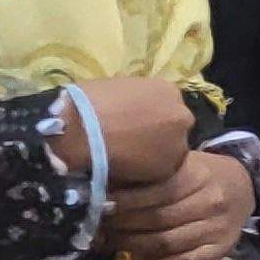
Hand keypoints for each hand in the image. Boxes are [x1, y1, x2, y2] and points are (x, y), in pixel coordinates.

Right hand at [66, 77, 194, 185]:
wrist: (78, 129)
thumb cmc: (89, 102)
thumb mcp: (116, 88)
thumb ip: (132, 99)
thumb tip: (128, 109)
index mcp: (167, 90)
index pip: (166, 105)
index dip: (149, 116)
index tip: (135, 123)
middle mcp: (181, 115)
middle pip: (173, 127)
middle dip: (156, 134)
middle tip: (132, 140)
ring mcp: (179, 143)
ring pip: (168, 150)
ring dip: (152, 153)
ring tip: (126, 156)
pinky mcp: (169, 167)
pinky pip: (158, 170)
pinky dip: (145, 171)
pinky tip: (125, 167)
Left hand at [100, 150, 253, 259]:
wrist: (245, 187)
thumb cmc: (203, 172)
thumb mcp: (180, 162)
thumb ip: (151, 173)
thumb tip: (106, 185)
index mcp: (197, 176)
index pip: (153, 193)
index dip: (123, 202)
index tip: (100, 205)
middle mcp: (210, 203)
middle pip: (157, 220)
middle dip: (123, 226)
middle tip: (100, 226)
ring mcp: (217, 229)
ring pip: (167, 243)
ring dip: (134, 245)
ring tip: (113, 242)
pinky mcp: (221, 249)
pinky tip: (142, 257)